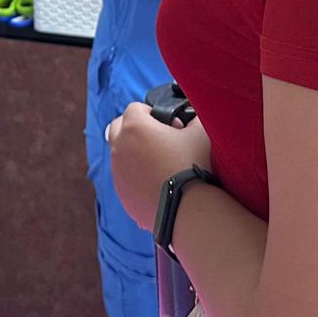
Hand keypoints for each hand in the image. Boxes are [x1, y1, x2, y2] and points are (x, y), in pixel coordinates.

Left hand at [105, 102, 211, 232]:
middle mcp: (120, 147)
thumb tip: (193, 119)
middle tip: (157, 138)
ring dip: (134, 153)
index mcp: (135, 127)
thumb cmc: (193, 166)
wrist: (188, 208)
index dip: (153, 112)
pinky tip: (157, 183)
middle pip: (118, 127)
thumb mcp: (199, 133)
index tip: (169, 125)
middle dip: (134, 128)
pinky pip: (125, 178)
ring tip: (159, 163)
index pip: (135, 108)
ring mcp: (118, 172)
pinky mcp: (122, 194)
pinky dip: (136, 177)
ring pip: (119, 154)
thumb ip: (194, 120)